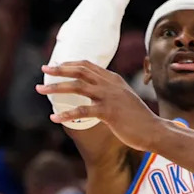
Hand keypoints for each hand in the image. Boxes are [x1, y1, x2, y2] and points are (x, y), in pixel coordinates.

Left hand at [38, 61, 165, 150]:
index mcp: (113, 79)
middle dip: (60, 69)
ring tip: (40, 90)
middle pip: (80, 70)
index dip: (70, 64)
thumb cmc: (137, 118)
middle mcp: (110, 84)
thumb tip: (94, 92)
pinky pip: (82, 111)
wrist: (153, 130)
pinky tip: (54, 117)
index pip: (87, 65)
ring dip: (56, 87)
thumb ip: (110, 92)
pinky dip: (66, 114)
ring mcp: (109, 97)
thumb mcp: (124, 98)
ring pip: (77, 86)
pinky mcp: (108, 112)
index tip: (56, 65)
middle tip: (44, 70)